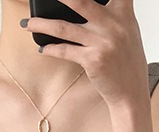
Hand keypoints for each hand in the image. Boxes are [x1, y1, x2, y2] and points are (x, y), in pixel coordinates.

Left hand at [22, 0, 148, 106]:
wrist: (131, 94)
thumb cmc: (127, 64)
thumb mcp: (128, 33)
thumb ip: (113, 15)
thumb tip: (87, 4)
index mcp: (124, 14)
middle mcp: (114, 25)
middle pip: (80, 1)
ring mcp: (103, 43)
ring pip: (64, 27)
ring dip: (42, 25)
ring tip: (27, 23)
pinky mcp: (93, 60)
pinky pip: (66, 50)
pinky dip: (51, 49)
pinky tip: (43, 48)